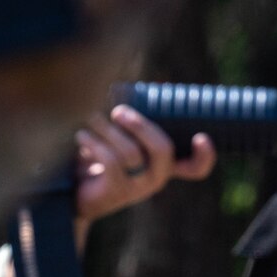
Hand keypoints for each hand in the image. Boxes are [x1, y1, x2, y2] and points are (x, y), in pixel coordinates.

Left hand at [74, 105, 215, 226]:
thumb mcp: (122, 136)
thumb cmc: (99, 156)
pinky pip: (110, 162)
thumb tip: (158, 84)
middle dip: (141, 125)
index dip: (204, 156)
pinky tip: (82, 135)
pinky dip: (94, 143)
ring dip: (108, 129)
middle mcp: (156, 178)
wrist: (73, 190)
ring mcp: (137, 188)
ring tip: (91, 118)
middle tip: (118, 111)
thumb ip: (138, 117)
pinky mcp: (115, 191)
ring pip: (131, 153)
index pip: (195, 169)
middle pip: (163, 150)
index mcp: (163, 165)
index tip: (200, 137)